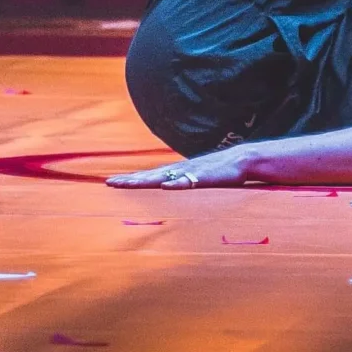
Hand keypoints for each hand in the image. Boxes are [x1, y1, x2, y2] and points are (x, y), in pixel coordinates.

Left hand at [111, 149, 263, 188]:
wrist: (241, 160)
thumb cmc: (217, 173)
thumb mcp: (196, 181)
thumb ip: (182, 185)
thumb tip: (168, 191)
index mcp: (175, 173)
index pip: (148, 176)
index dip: (131, 179)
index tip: (111, 182)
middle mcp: (179, 170)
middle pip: (150, 175)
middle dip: (130, 179)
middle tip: (110, 183)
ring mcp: (190, 172)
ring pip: (163, 177)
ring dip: (145, 180)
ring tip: (129, 183)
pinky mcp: (204, 177)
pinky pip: (188, 181)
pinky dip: (176, 183)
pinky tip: (165, 186)